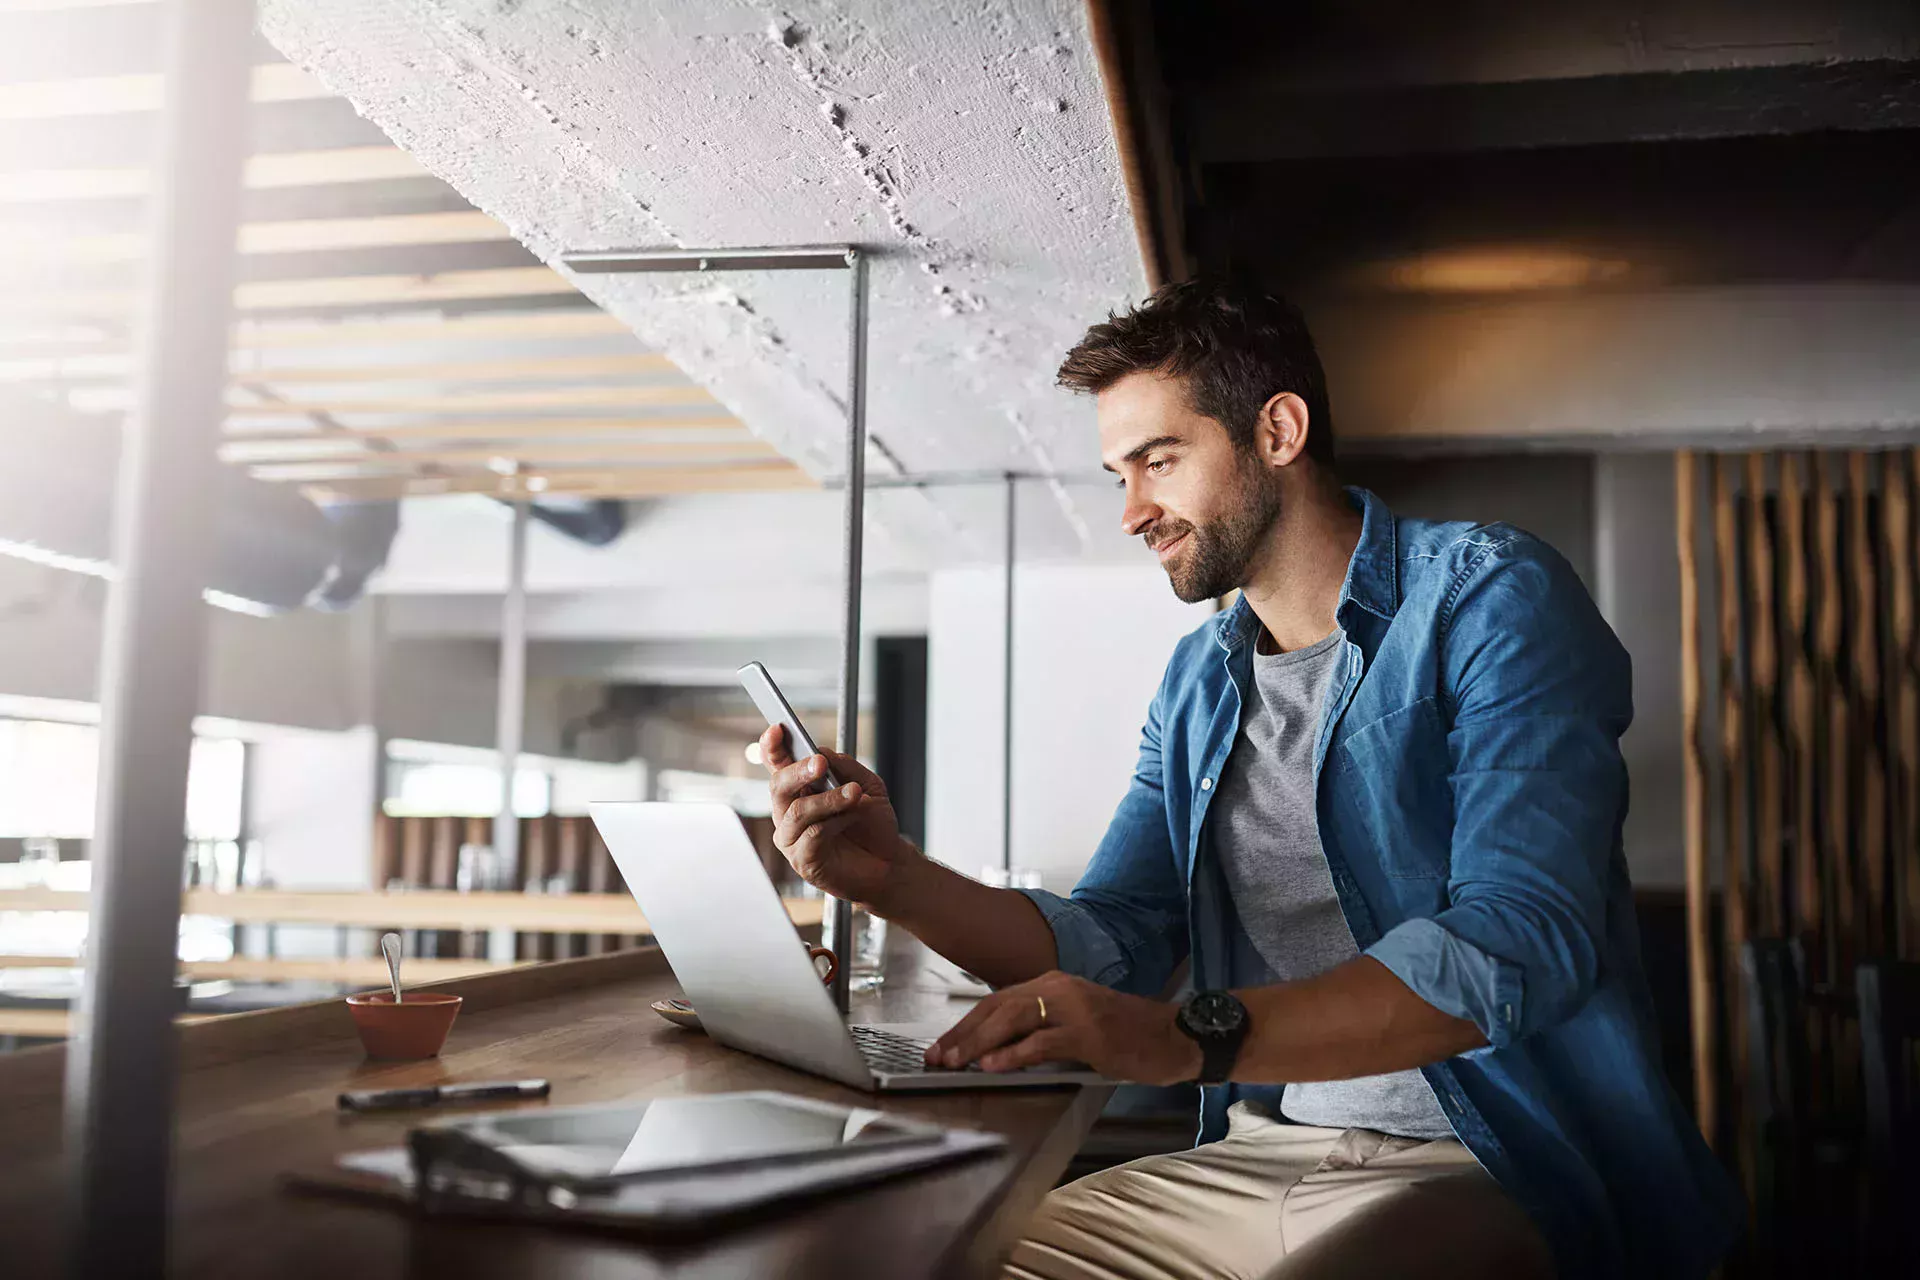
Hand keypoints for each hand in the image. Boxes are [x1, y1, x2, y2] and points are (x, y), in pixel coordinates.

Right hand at [761, 726, 919, 910]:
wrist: (889, 862)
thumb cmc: (872, 825)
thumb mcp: (867, 786)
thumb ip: (844, 768)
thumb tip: (822, 752)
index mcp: (800, 790)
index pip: (778, 765)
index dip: (773, 747)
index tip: (778, 728)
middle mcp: (789, 813)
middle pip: (778, 786)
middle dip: (798, 771)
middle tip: (819, 763)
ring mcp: (792, 838)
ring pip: (797, 811)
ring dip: (828, 799)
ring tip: (854, 793)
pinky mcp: (802, 861)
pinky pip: (813, 835)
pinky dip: (836, 821)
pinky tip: (853, 815)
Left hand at [925, 971, 1201, 1084]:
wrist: (1173, 1035)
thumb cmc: (1125, 1033)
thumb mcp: (1075, 1021)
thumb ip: (1040, 1026)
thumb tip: (996, 1048)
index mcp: (1052, 983)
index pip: (996, 1001)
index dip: (964, 1026)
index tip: (941, 1047)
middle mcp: (1058, 988)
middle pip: (996, 1008)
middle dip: (961, 1035)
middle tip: (936, 1057)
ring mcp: (1074, 1009)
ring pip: (1012, 1021)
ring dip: (978, 1043)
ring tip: (954, 1062)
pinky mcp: (1089, 1033)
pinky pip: (1042, 1043)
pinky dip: (1013, 1054)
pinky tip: (992, 1066)